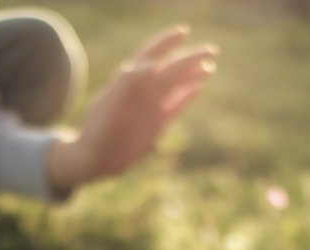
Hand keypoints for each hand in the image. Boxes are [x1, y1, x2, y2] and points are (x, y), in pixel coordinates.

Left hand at [47, 26, 216, 192]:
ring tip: (210, 66)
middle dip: (191, 58)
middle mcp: (143, 90)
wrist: (96, 158)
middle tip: (212, 50)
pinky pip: (176, 106)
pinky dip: (187, 96)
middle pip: (171, 68)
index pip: (152, 54)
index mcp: (130, 81)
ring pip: (177, 86)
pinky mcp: (157, 123)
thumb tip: (150, 65)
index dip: (167, 42)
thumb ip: (129, 83)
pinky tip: (199, 87)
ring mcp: (151, 106)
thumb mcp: (110, 105)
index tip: (184, 31)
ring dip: (193, 75)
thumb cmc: (99, 130)